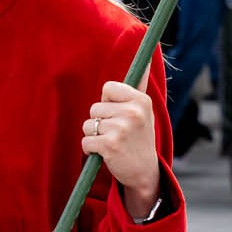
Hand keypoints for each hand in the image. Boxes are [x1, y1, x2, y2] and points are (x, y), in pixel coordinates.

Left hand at [82, 79, 161, 209]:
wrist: (144, 172)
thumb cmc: (139, 138)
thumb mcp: (143, 111)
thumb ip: (139, 86)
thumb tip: (145, 60)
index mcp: (141, 100)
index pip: (107, 88)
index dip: (107, 103)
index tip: (118, 114)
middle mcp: (133, 112)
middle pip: (94, 108)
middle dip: (100, 122)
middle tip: (117, 133)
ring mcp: (122, 129)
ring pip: (88, 125)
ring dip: (94, 136)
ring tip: (112, 143)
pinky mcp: (110, 145)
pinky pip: (85, 141)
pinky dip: (90, 149)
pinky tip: (106, 153)